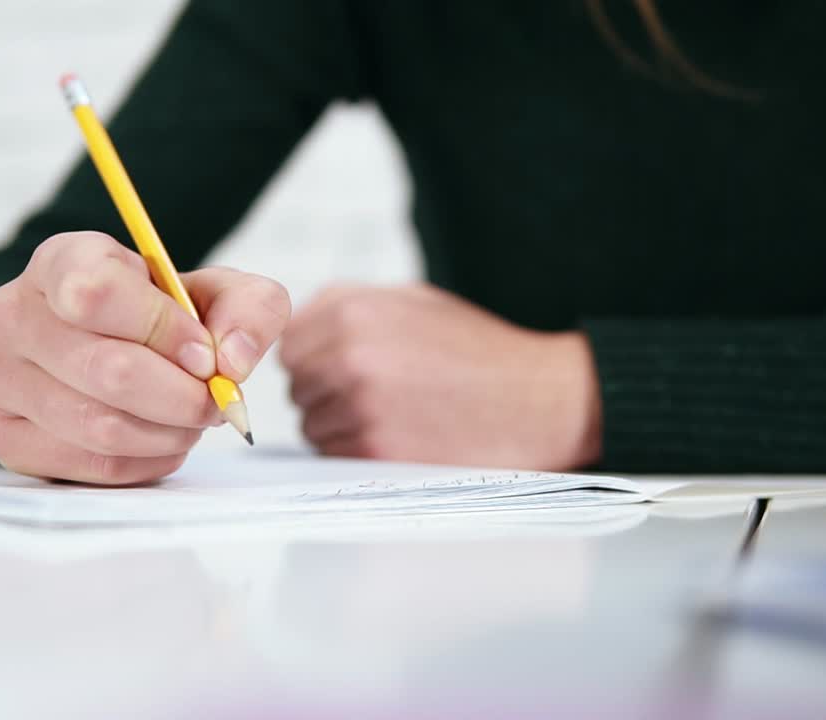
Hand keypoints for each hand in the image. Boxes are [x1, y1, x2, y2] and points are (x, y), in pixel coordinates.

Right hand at [0, 232, 290, 483]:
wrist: (116, 348)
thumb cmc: (165, 318)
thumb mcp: (222, 295)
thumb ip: (250, 310)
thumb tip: (232, 362)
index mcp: (60, 261)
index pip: (96, 293)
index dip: (163, 330)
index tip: (204, 353)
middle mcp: (11, 314)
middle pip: (107, 371)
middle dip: (182, 396)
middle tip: (213, 402)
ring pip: (99, 426)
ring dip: (167, 433)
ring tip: (188, 421)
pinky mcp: (0, 434)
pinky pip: (86, 465)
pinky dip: (142, 463)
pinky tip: (159, 442)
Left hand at [279, 284, 601, 470]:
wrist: (537, 398)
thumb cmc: (477, 352)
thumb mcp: (410, 301)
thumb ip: (345, 306)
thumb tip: (289, 329)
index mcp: (353, 311)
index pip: (290, 347)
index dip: (315, 361)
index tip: (341, 370)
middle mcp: (349, 355)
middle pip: (298, 389)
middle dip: (326, 395)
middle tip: (378, 396)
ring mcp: (360, 405)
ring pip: (313, 428)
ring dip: (342, 428)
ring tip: (396, 416)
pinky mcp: (376, 450)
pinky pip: (336, 457)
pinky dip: (359, 454)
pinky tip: (402, 438)